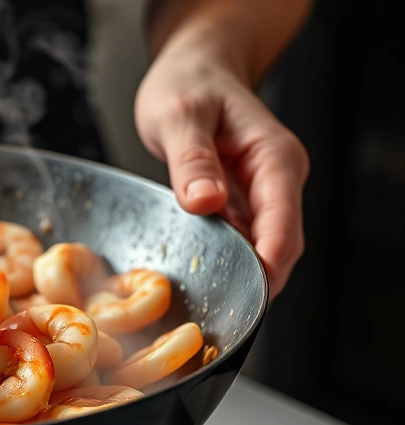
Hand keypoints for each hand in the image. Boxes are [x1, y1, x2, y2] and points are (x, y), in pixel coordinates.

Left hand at [134, 50, 308, 296]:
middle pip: (278, 247)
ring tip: (202, 306)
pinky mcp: (240, 206)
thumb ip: (191, 158)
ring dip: (236, 277)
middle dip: (254, 282)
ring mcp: (260, 196)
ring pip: (258, 250)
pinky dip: (221, 262)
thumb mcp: (179, 116)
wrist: (192, 71)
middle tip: (217, 316)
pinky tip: (195, 280)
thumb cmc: (188, 85)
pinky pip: (236, 243)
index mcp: (274, 158)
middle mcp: (276, 181)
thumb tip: (205, 200)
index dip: (269, 262)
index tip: (252, 295)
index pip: (282, 221)